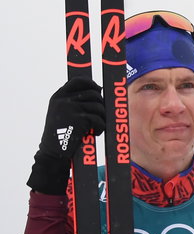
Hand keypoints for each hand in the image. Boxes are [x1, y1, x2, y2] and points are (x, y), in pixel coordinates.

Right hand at [28, 78, 104, 194]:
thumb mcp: (61, 112)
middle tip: (98, 116)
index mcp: (58, 96)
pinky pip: (99, 119)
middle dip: (100, 105)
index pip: (78, 81)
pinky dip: (101, 128)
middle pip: (94, 93)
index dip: (91, 83)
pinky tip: (95, 133)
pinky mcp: (80, 118)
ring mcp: (71, 108)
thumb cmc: (61, 134)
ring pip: (99, 106)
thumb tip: (98, 90)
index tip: (98, 89)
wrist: (53, 153)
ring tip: (95, 127)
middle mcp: (64, 99)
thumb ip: (73, 101)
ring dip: (101, 118)